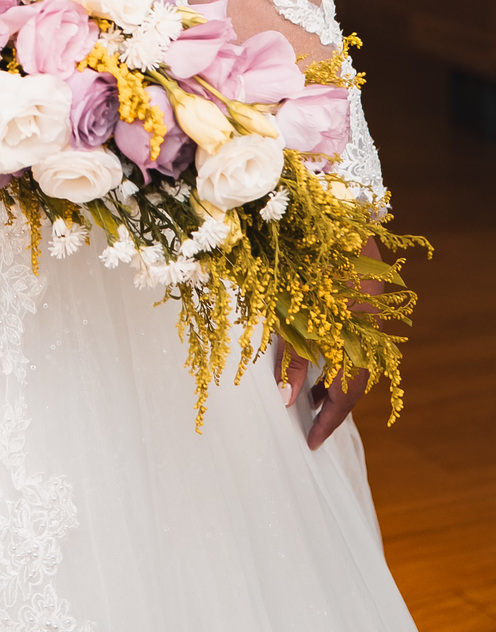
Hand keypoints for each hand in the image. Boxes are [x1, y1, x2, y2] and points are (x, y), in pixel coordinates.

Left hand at [274, 235, 383, 450]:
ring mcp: (370, 317)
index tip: (310, 443)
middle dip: (332, 407)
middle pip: (357, 383)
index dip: (327, 421)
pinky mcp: (366, 303)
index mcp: (353, 338)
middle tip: (308, 424)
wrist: (335, 214)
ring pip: (358, 364)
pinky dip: (340, 360)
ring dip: (336, 383)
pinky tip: (322, 363)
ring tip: (310, 398)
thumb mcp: (290, 314)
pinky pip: (358, 345)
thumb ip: (292, 359)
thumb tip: (287, 401)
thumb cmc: (302, 262)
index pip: (346, 395)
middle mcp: (369, 332)